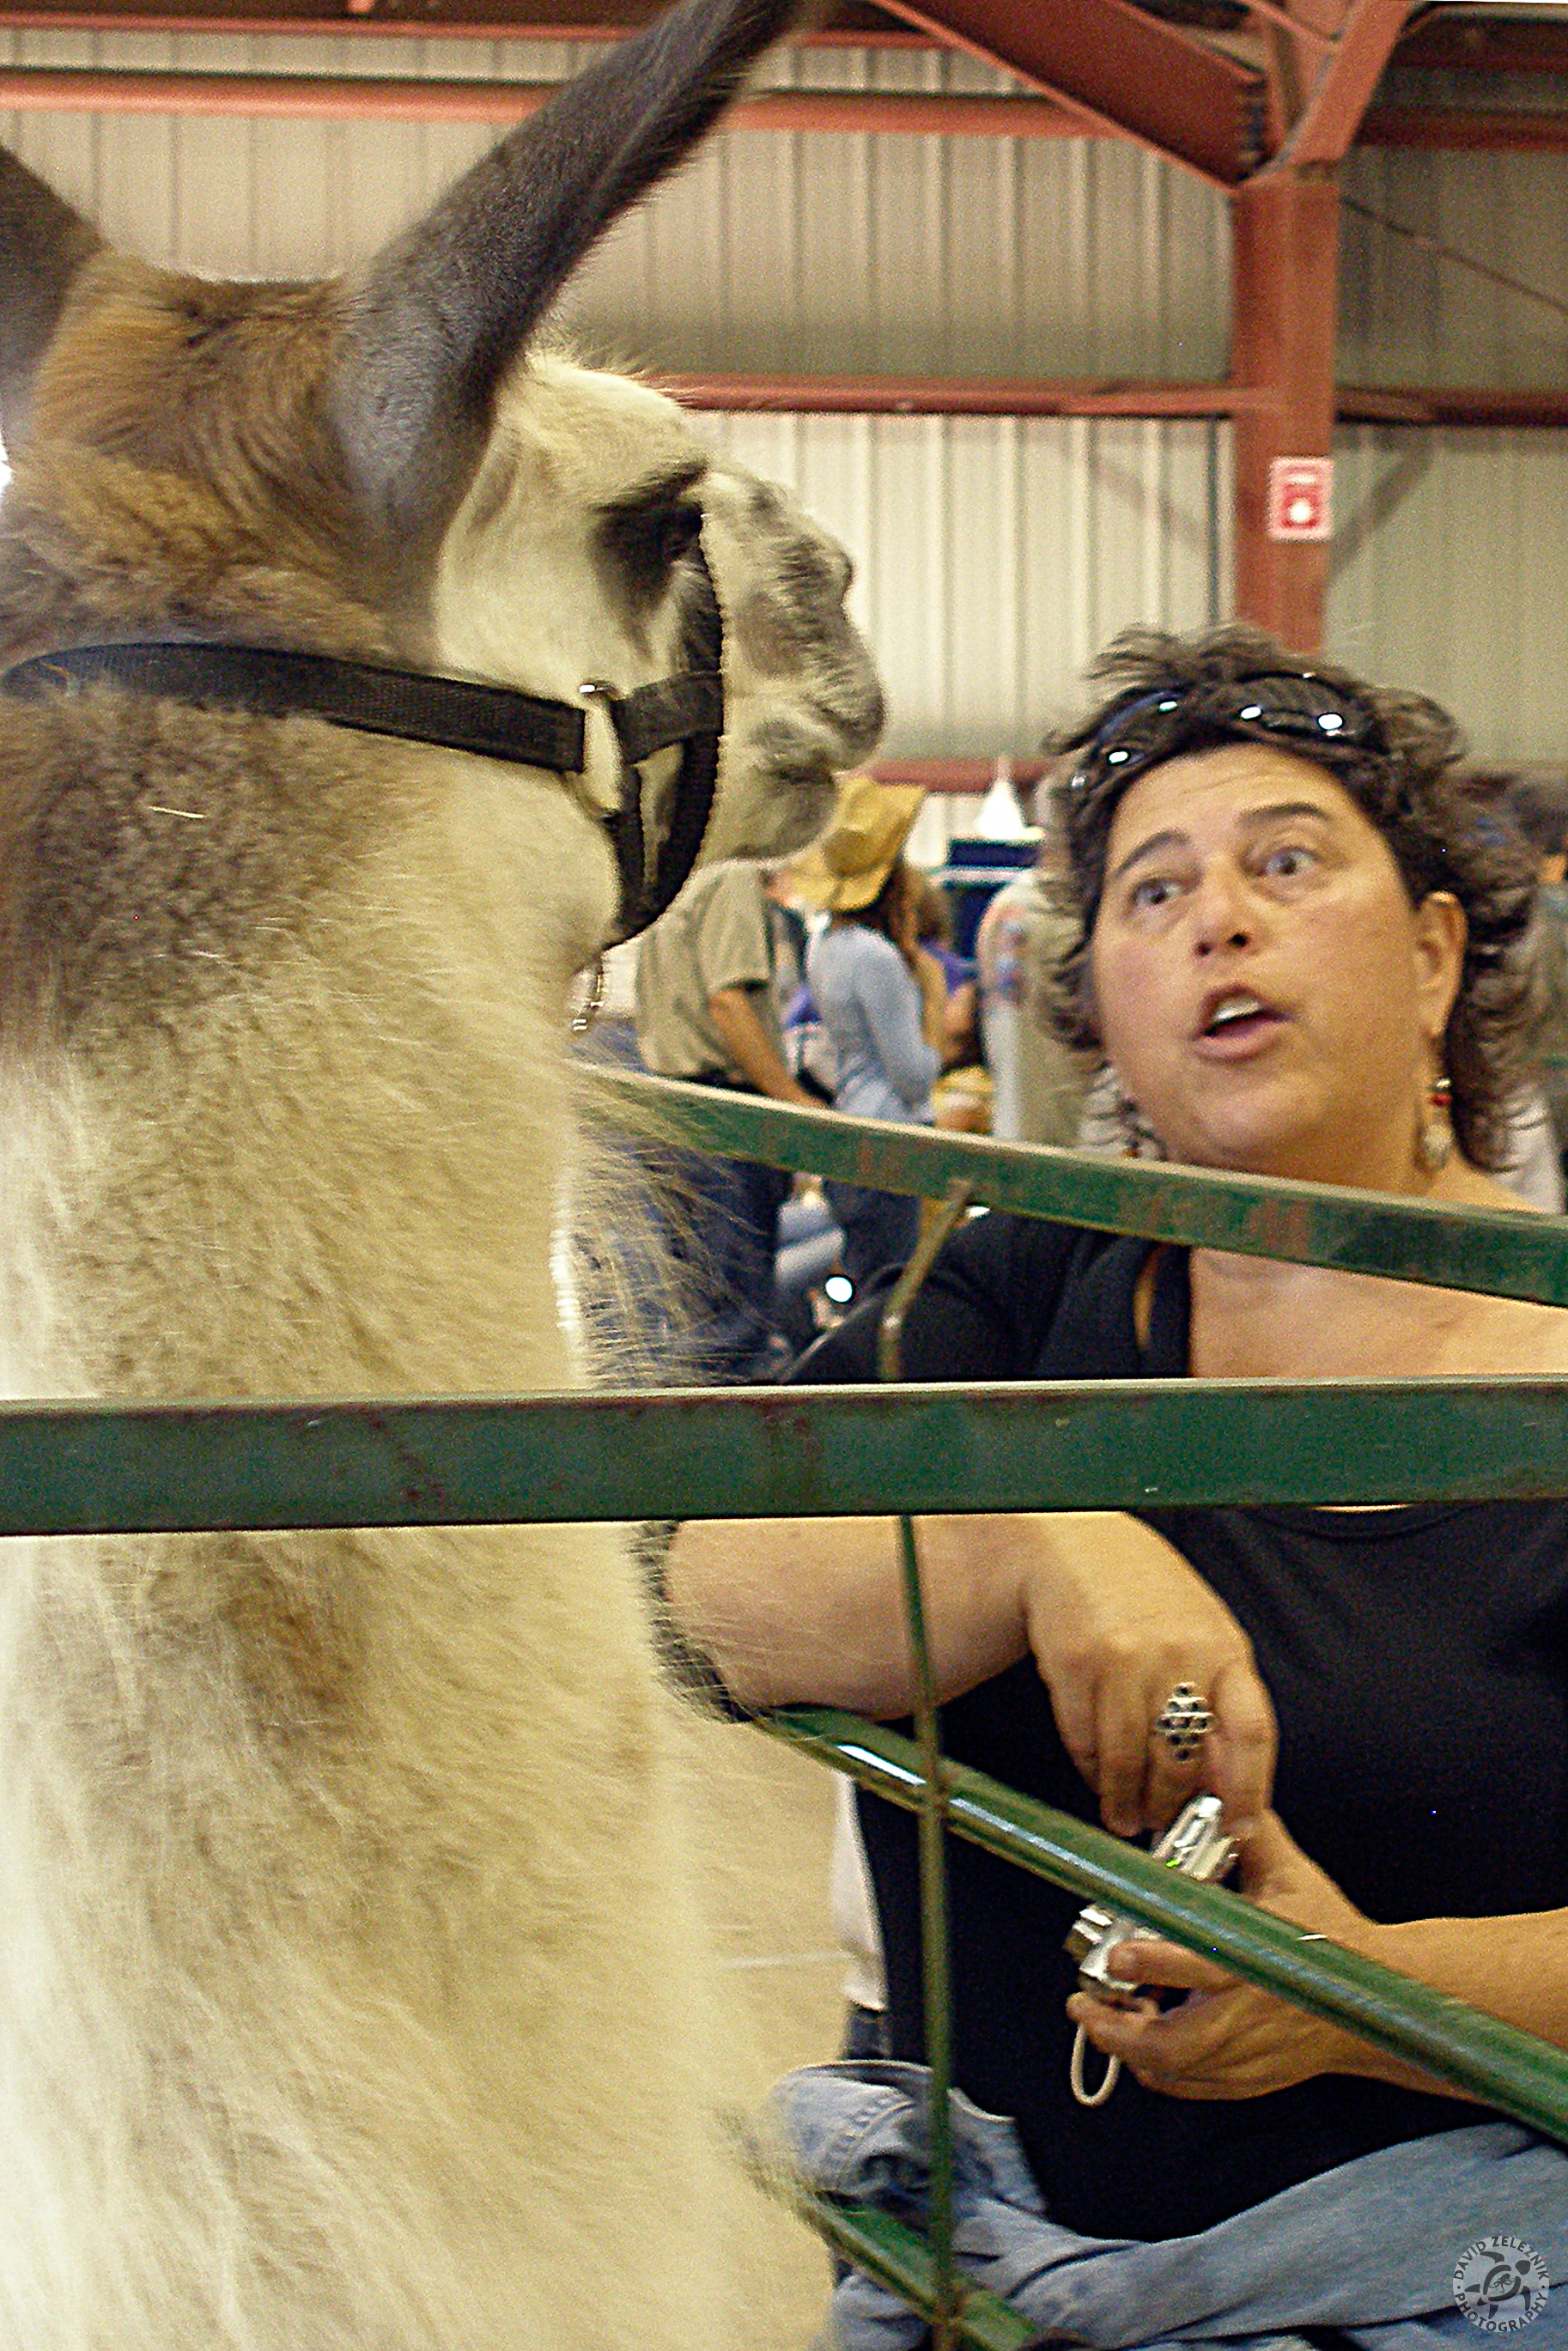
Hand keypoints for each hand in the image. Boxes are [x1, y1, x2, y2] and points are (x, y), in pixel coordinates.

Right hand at [1020, 1514, 1274, 1834]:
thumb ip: (1220, 1700)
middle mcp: (1180, 1654)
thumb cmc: (1147, 1593)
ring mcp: (1126, 1659)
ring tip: (1125, 1817)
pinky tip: (1098, 1777)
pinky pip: (1086, 1741)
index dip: (1247, 1792)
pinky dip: (1092, 1771)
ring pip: (1131, 1762)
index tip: (1238, 1830)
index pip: (1250, 1734)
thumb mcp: (1204, 1636)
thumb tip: (1223, 1783)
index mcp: (1225, 1649)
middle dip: (1173, 1808)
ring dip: (1126, 1802)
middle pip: (1183, 1760)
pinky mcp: (1076, 1663)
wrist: (1078, 1543)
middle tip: (1164, 1825)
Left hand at [1065, 1811, 1379, 2099]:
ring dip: (1131, 2050)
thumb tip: (1223, 1783)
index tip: (1119, 1956)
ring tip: (1101, 2019)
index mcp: (1262, 1961)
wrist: (1381, 2003)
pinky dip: (1160, 2071)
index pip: (1204, 1967)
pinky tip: (1140, 2044)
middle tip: (1083, 2004)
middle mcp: (1252, 2015)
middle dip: (1120, 2029)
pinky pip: (1194, 2086)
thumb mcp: (1293, 1876)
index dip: (1157, 1965)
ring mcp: (1251, 2054)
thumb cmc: (1334, 1937)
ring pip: (1178, 2071)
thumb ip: (1252, 1832)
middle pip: (1177, 2043)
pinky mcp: (1252, 2078)